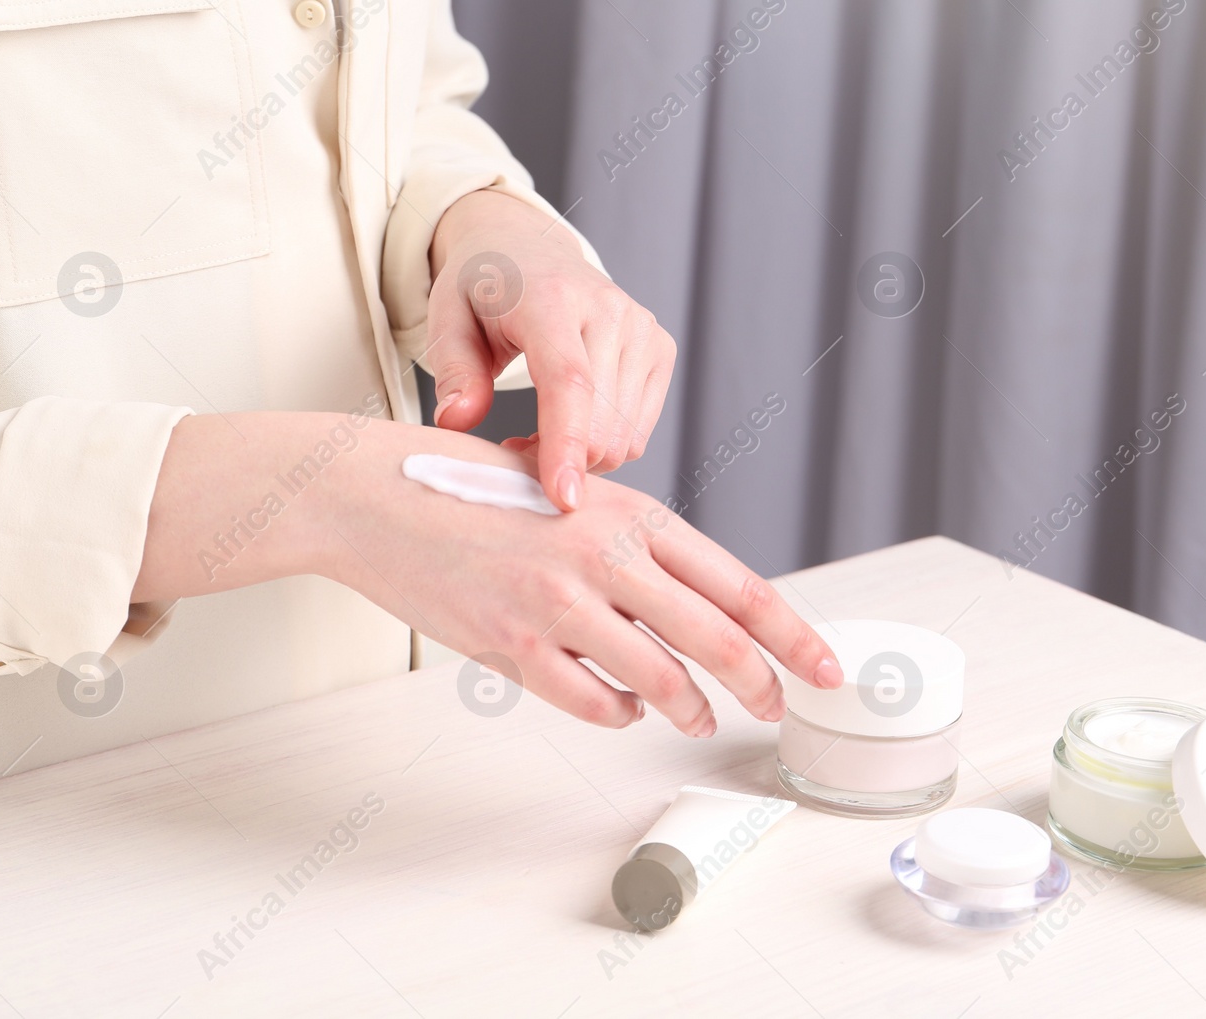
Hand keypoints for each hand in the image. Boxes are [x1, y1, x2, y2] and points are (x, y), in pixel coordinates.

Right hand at [327, 424, 842, 735]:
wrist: (379, 494)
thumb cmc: (474, 489)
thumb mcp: (573, 491)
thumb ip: (632, 539)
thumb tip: (692, 596)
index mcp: (631, 514)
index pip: (739, 584)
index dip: (793, 634)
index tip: (826, 666)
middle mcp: (605, 556)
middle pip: (717, 638)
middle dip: (762, 683)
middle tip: (779, 708)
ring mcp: (560, 604)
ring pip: (661, 679)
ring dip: (691, 707)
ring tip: (701, 716)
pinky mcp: (514, 645)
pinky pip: (592, 701)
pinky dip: (619, 712)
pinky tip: (623, 706)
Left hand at [425, 189, 675, 512]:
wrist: (529, 247)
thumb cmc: (486, 289)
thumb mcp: (448, 318)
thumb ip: (454, 371)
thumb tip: (457, 422)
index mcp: (552, 298)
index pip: (571, 382)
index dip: (566, 444)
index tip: (563, 499)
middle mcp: (609, 309)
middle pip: (601, 425)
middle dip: (558, 460)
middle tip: (512, 447)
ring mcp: (643, 329)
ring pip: (622, 438)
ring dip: (579, 454)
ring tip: (538, 428)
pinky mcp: (661, 349)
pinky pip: (637, 433)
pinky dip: (603, 443)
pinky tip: (572, 420)